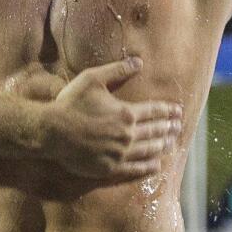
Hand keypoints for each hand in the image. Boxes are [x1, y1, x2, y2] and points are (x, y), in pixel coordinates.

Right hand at [42, 57, 183, 180]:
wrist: (52, 132)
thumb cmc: (71, 103)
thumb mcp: (93, 79)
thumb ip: (117, 70)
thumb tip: (139, 62)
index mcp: (125, 113)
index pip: (154, 111)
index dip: (168, 111)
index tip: (178, 111)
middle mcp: (127, 135)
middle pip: (154, 131)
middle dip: (168, 128)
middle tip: (179, 127)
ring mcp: (119, 154)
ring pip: (148, 150)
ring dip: (162, 146)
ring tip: (172, 144)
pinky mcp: (110, 168)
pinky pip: (135, 169)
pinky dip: (148, 167)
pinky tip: (156, 165)